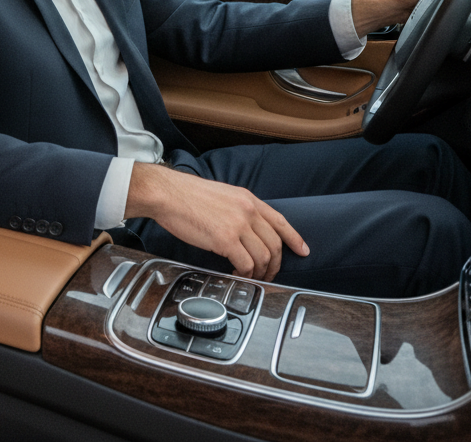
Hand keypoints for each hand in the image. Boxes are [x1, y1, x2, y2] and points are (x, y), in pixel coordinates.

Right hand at [125, 163, 307, 279]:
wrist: (168, 194)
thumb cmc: (187, 196)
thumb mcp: (221, 195)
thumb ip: (238, 209)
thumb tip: (245, 231)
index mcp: (247, 198)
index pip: (280, 220)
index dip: (294, 238)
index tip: (303, 251)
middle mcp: (247, 210)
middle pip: (274, 244)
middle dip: (274, 265)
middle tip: (268, 275)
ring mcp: (238, 224)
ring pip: (263, 257)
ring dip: (260, 273)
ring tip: (250, 277)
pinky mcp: (225, 239)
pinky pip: (245, 264)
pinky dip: (244, 274)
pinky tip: (235, 274)